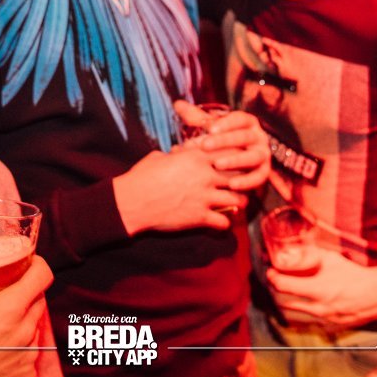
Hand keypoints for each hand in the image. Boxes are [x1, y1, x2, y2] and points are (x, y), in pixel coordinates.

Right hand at [0, 226, 50, 376]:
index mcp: (8, 312)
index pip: (43, 276)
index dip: (38, 263)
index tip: (27, 261)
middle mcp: (23, 335)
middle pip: (39, 300)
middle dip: (26, 290)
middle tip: (4, 288)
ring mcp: (25, 359)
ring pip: (35, 328)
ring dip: (22, 319)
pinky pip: (30, 353)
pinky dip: (19, 345)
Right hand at [112, 148, 242, 235]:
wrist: (133, 201)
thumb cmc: (143, 176)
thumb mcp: (159, 157)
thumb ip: (176, 154)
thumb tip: (178, 152)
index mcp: (196, 157)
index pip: (229, 152)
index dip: (236, 156)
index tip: (237, 161)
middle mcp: (206, 175)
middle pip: (239, 175)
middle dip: (243, 180)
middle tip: (242, 184)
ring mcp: (205, 197)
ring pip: (238, 200)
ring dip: (240, 202)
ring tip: (237, 204)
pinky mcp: (200, 216)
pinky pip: (224, 221)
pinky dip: (225, 223)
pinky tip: (221, 222)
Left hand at [173, 101, 269, 192]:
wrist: (238, 163)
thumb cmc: (222, 141)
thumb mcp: (212, 129)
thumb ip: (196, 118)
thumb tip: (177, 104)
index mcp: (247, 123)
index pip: (239, 119)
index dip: (226, 123)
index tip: (209, 128)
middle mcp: (258, 137)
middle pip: (244, 136)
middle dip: (225, 141)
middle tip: (205, 145)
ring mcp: (263, 155)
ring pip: (253, 156)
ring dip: (236, 160)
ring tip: (217, 165)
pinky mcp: (264, 172)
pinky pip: (259, 177)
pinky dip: (247, 181)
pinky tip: (231, 185)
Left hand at [266, 251, 376, 329]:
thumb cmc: (354, 273)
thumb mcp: (331, 258)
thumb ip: (310, 254)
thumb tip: (292, 250)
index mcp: (317, 289)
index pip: (282, 286)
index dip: (272, 277)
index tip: (270, 272)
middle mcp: (318, 308)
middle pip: (285, 303)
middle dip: (277, 291)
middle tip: (276, 281)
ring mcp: (324, 320)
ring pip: (296, 315)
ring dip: (289, 303)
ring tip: (288, 293)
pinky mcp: (331, 327)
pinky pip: (311, 322)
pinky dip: (304, 314)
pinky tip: (305, 304)